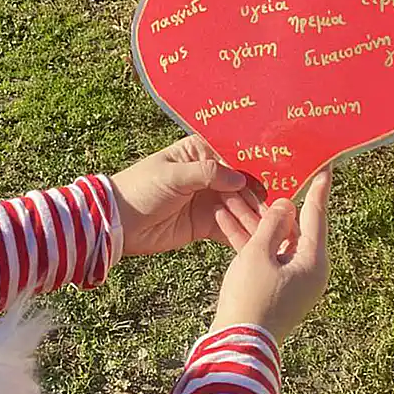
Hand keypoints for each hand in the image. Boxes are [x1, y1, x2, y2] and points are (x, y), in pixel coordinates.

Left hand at [111, 136, 264, 256]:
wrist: (118, 223)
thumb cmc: (140, 188)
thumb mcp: (172, 175)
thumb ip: (207, 174)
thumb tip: (239, 179)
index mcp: (198, 153)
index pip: (231, 160)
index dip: (250, 172)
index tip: (270, 185)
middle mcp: (207, 174)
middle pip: (239, 186)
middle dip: (256, 199)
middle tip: (275, 213)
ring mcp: (207, 200)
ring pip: (237, 207)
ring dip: (252, 218)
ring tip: (272, 230)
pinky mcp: (204, 224)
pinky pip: (228, 227)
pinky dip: (241, 233)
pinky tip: (257, 240)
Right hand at [211, 168, 331, 343]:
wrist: (237, 346)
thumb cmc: (251, 298)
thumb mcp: (259, 253)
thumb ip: (272, 224)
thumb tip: (285, 206)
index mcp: (313, 261)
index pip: (317, 216)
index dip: (318, 188)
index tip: (325, 166)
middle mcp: (307, 270)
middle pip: (291, 227)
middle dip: (270, 202)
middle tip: (264, 174)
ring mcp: (290, 280)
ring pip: (272, 240)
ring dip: (252, 218)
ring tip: (230, 193)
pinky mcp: (272, 287)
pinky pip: (263, 255)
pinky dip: (247, 238)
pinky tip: (224, 218)